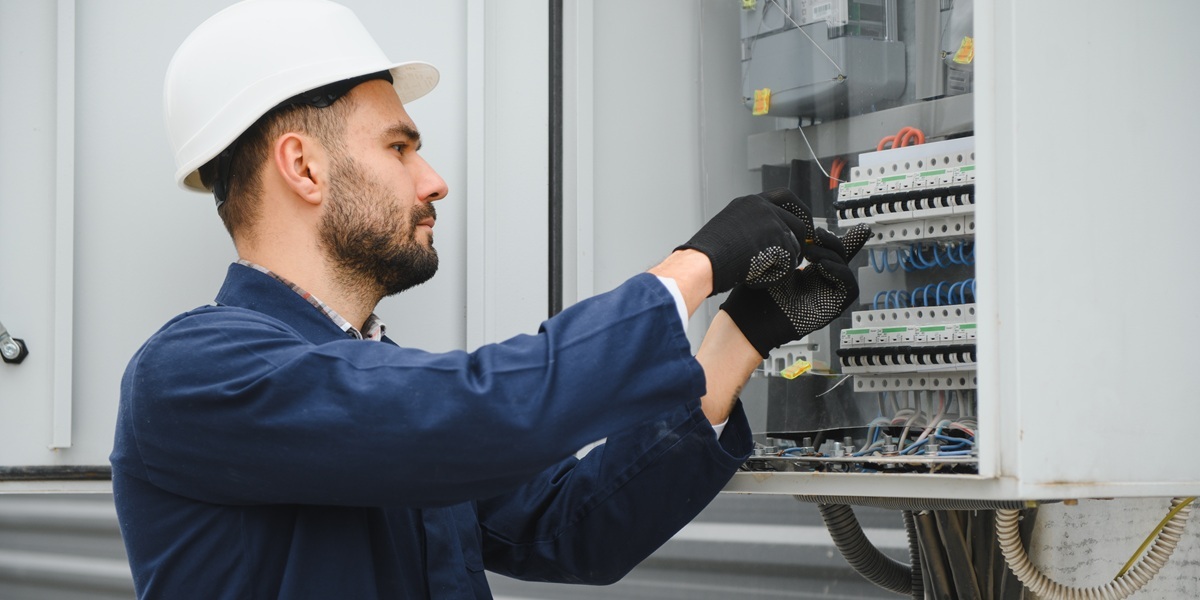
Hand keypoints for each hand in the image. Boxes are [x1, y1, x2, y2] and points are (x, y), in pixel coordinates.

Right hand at [675, 190, 814, 295]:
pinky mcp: (777, 238)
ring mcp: (771, 220)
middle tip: (799, 256)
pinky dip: (776, 276)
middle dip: (801, 241)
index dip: (798, 211)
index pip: (784, 196)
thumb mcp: (728, 230)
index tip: (803, 224)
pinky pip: (788, 262)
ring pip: (794, 245)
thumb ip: (749, 228)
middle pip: (797, 222)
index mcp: (750, 203)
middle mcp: (763, 207)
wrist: (703, 261)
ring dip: (785, 263)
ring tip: (767, 274)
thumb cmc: (707, 254)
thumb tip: (764, 242)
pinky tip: (757, 280)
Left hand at [720, 224, 871, 357]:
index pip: (830, 252)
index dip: (841, 239)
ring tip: (811, 253)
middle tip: (816, 234)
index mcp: (808, 272)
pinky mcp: (833, 307)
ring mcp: (826, 294)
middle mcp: (819, 283)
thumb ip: (791, 246)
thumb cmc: (757, 292)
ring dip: (833, 255)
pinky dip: (841, 273)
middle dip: (832, 241)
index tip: (852, 225)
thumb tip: (800, 226)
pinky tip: (822, 266)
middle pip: (840, 257)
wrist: (751, 317)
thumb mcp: (776, 261)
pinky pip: (849, 288)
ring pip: (845, 269)